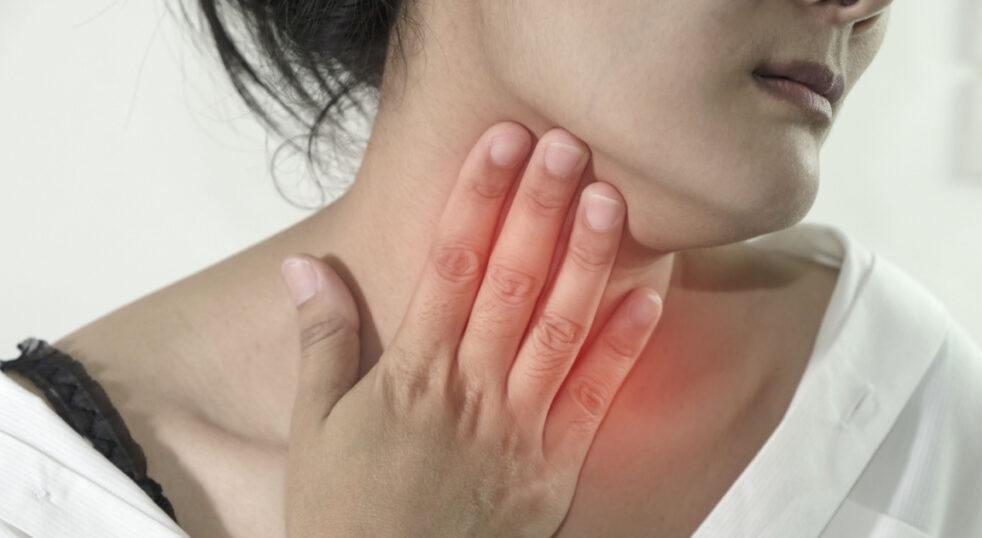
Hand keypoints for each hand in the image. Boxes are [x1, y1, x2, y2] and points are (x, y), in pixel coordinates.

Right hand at [279, 123, 662, 536]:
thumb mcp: (313, 428)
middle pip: (512, 282)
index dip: (476, 197)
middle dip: (540, 209)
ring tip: (611, 200)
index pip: (449, 265)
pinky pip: (595, 400)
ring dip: (587, 261)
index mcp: (412, 375)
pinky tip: (649, 295)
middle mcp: (471, 392)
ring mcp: (519, 430)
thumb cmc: (345, 514)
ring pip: (559, 329)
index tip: (499, 142)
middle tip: (566, 146)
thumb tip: (306, 266)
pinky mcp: (553, 468)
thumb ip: (321, 342)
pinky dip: (623, 347)